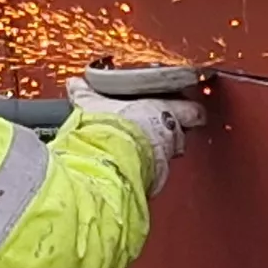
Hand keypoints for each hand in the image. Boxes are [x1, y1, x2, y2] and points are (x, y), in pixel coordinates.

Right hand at [63, 78, 206, 190]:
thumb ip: (86, 94)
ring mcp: (164, 161)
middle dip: (172, 134)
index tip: (185, 107)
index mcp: (164, 111)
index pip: (191, 110)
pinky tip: (131, 170)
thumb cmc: (110, 128)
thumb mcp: (94, 105)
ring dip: (158, 155)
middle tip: (157, 130)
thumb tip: (76, 84)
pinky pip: (154, 176)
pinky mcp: (153, 182)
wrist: (106, 159)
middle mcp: (170, 137)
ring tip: (140, 151)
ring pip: (169, 157)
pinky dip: (145, 173)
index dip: (188, 109)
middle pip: (182, 136)